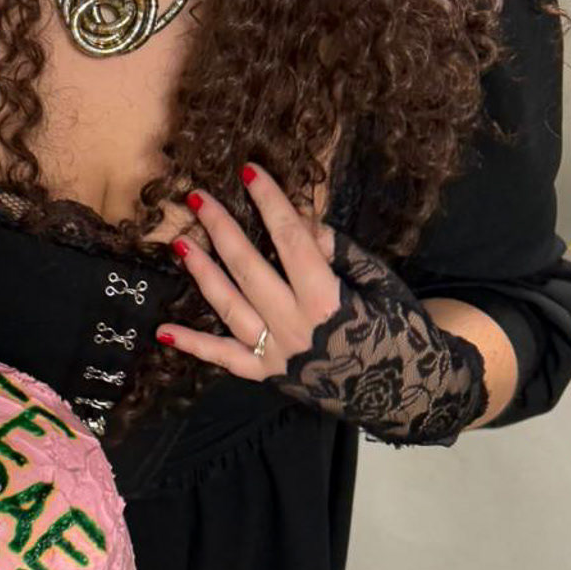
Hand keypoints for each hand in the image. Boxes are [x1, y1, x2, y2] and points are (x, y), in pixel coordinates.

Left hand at [158, 164, 488, 442]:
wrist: (407, 396)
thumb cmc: (400, 331)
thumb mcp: (380, 284)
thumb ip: (340, 253)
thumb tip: (303, 223)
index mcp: (327, 299)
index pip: (291, 240)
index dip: (270, 203)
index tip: (250, 172)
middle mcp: (296, 326)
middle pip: (248, 268)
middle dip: (221, 229)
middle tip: (198, 198)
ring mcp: (277, 353)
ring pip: (229, 307)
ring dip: (202, 273)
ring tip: (179, 244)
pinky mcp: (267, 375)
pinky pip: (224, 358)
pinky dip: (194, 344)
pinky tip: (163, 330)